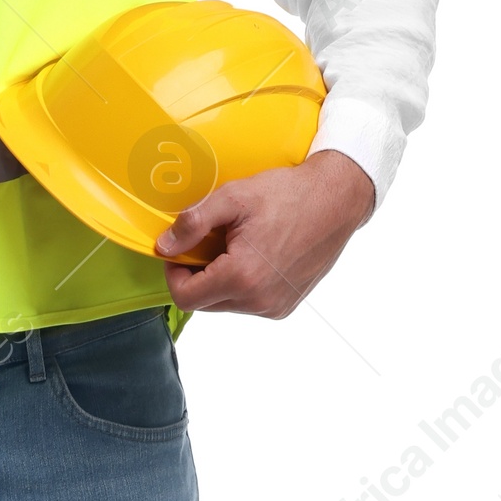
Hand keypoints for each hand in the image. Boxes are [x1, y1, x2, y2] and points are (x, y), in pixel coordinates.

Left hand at [156, 149, 375, 318]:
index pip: (185, 297)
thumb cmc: (288, 195)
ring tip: (237, 247)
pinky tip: (256, 256)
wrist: (336, 200)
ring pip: (226, 304)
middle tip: (210, 242)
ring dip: (220, 280)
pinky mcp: (286, 305)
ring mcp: (274, 306)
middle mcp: (258, 300)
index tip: (180, 250)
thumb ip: (192, 223)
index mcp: (241, 277)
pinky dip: (243, 284)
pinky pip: (249, 303)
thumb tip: (164, 246)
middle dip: (197, 276)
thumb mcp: (232, 198)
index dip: (174, 273)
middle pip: (204, 303)